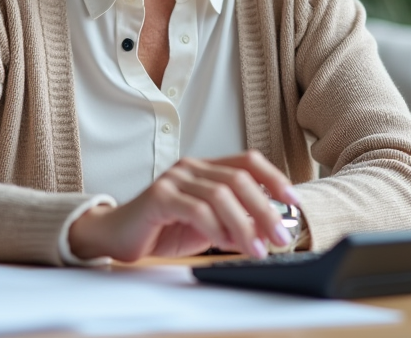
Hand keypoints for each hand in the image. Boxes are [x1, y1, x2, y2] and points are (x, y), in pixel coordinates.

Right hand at [68, 150, 300, 261]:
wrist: (117, 236)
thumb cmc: (163, 229)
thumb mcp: (207, 224)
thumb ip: (234, 220)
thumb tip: (270, 228)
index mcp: (205, 168)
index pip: (247, 162)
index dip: (273, 178)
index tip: (293, 201)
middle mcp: (191, 167)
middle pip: (239, 179)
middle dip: (265, 209)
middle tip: (280, 237)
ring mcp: (174, 179)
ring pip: (221, 194)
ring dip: (245, 225)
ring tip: (257, 249)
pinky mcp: (159, 197)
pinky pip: (196, 209)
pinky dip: (216, 227)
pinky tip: (224, 243)